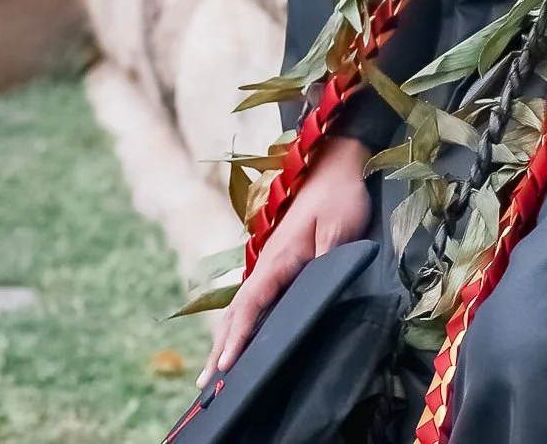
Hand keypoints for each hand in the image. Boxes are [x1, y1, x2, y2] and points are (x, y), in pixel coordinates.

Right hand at [198, 132, 370, 385]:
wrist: (336, 163)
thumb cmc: (340, 195)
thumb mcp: (339, 230)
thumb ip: (326, 265)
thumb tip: (314, 298)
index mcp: (278, 258)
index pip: (251, 305)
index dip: (238, 337)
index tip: (225, 365)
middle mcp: (268, 262)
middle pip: (237, 311)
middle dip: (221, 346)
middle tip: (207, 383)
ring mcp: (272, 261)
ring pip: (243, 305)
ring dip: (227, 336)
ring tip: (214, 369)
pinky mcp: (281, 260)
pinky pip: (255, 297)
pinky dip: (241, 321)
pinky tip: (240, 335)